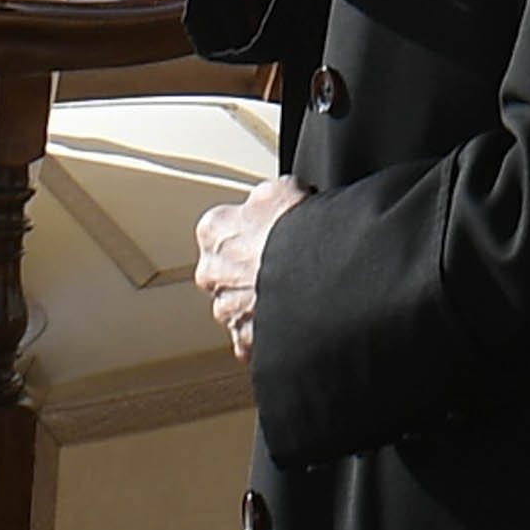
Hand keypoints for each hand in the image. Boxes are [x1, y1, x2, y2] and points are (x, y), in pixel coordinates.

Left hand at [194, 171, 300, 356]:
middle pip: (225, 271)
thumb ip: (265, 197)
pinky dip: (268, 332)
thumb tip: (273, 199)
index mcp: (212, 230)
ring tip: (292, 293)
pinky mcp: (246, 338)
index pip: (222, 229)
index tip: (267, 233)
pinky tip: (292, 318)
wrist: (317, 275)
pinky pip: (253, 337)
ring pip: (238, 305)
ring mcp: (228, 308)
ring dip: (258, 302)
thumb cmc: (297, 232)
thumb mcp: (282, 190)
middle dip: (248, 270)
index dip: (249, 230)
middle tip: (280, 264)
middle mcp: (212, 272)